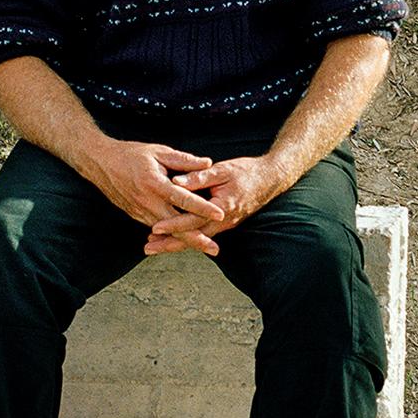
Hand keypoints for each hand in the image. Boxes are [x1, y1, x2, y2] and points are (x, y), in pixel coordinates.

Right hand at [94, 139, 224, 239]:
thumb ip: (184, 160)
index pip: (183, 199)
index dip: (202, 208)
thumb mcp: (159, 151)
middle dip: (196, 239)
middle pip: (176, 225)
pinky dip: (171, 235)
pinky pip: (157, 228)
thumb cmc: (131, 155)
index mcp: (155, 184)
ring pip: (167, 231)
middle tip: (215, 248)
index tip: (220, 214)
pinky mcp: (136, 216)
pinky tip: (185, 240)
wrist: (101, 163)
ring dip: (186, 240)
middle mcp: (147, 202)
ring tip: (205, 247)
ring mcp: (140, 211)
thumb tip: (207, 163)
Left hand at [149, 153, 284, 253]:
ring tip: (155, 246)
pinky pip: (203, 233)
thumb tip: (176, 182)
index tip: (155, 228)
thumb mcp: (222, 169)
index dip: (174, 224)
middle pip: (192, 237)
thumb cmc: (247, 172)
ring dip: (176, 243)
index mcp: (222, 208)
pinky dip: (187, 237)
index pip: (193, 220)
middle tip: (148, 248)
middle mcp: (224, 222)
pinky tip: (174, 237)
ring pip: (197, 238)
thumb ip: (199, 176)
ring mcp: (225, 225)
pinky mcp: (224, 223)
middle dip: (170, 244)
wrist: (270, 179)